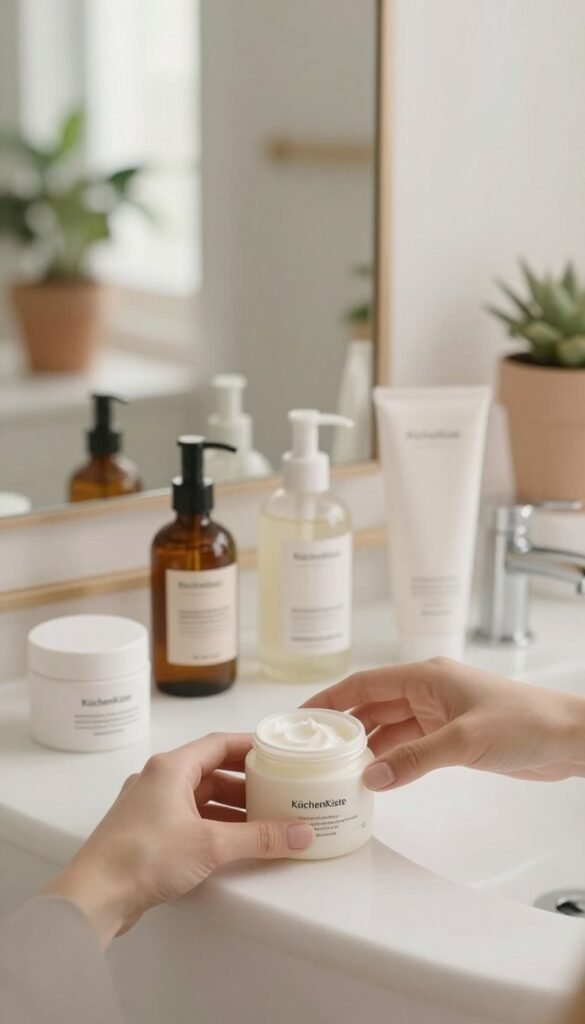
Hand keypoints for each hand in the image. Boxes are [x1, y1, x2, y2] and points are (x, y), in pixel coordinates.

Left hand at [44, 733, 313, 947]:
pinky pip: (188, 817)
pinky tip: (232, 841)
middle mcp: (158, 779)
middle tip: (277, 789)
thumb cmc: (143, 857)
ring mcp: (150, 806)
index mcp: (170, 767)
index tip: (277, 752)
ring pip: (199, 796)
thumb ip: (259, 838)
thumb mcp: (211, 845)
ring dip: (230, 806)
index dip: (250, 746)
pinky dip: (213, 823)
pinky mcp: (146, 831)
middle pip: (210, 770)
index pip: (218, 743)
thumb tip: (301, 834)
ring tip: (263, 818)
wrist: (93, 896)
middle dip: (245, 781)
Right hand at [304, 658, 584, 790]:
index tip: (302, 717)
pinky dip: (391, 760)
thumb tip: (371, 777)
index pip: (364, 684)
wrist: (569, 738)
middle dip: (344, 728)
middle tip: (312, 751)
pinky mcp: (451, 737)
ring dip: (367, 748)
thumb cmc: (525, 722)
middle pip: (372, 707)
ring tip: (337, 770)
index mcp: (425, 677)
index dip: (331, 699)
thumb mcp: (463, 741)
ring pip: (389, 729)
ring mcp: (439, 715)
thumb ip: (414, 759)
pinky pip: (409, 747)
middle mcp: (427, 692)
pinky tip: (376, 777)